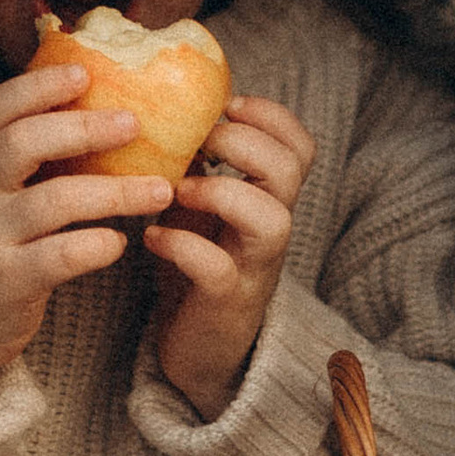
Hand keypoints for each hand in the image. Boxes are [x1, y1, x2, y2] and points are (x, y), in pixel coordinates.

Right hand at [0, 62, 171, 411]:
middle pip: (23, 142)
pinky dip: (98, 244)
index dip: (38, 85)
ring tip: (162, 189)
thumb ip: (25, 151)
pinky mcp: (7, 281)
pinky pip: (61, 255)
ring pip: (54, 200)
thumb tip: (93, 94)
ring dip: (116, 192)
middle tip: (135, 123)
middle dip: (83, 128)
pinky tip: (120, 242)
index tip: (85, 72)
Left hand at [145, 96, 314, 418]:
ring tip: (179, 189)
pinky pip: (216, 267)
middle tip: (198, 144)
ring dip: (222, 192)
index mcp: (268, 199)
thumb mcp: (199, 207)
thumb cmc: (196, 265)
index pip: (300, 146)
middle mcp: (271, 228)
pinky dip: (181, 245)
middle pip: (289, 170)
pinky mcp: (225, 301)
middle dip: (243, 143)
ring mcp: (253, 266)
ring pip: (272, 219)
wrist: (196, 350)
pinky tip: (153, 237)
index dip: (272, 116)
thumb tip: (159, 105)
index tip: (227, 106)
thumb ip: (195, 164)